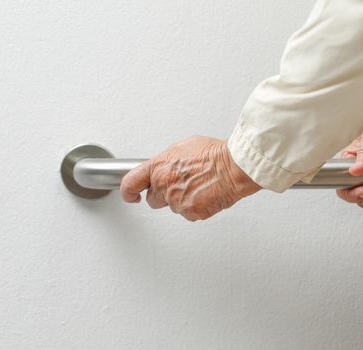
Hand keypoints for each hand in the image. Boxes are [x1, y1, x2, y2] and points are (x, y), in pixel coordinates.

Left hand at [120, 136, 261, 220]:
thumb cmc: (213, 154)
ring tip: (199, 185)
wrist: (234, 167)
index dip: (127, 191)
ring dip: (182, 199)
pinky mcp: (192, 213)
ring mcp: (177, 202)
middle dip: (163, 195)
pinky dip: (196, 206)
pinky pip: (189, 213)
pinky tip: (206, 194)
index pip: (130, 183)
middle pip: (153, 199)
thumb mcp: (182, 147)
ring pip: (174, 207)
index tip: (130, 195)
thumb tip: (163, 166)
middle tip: (179, 185)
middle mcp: (164, 186)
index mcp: (158, 167)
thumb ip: (167, 161)